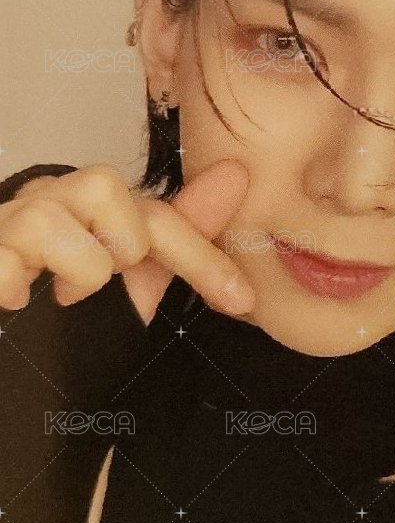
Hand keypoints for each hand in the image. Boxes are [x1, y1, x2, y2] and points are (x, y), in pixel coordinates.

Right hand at [0, 160, 254, 325]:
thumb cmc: (59, 296)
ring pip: (50, 222)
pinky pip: (1, 264)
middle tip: (102, 281)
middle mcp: (48, 198)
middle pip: (104, 186)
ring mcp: (5, 222)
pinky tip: (14, 301)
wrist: (8, 346)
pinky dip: (12, 287)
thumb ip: (177, 240)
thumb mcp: (126, 276)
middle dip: (121, 248)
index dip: (202, 256)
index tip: (243, 300)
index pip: (157, 213)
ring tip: (58, 295)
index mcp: (89, 205)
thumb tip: (236, 176)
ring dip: (72, 272)